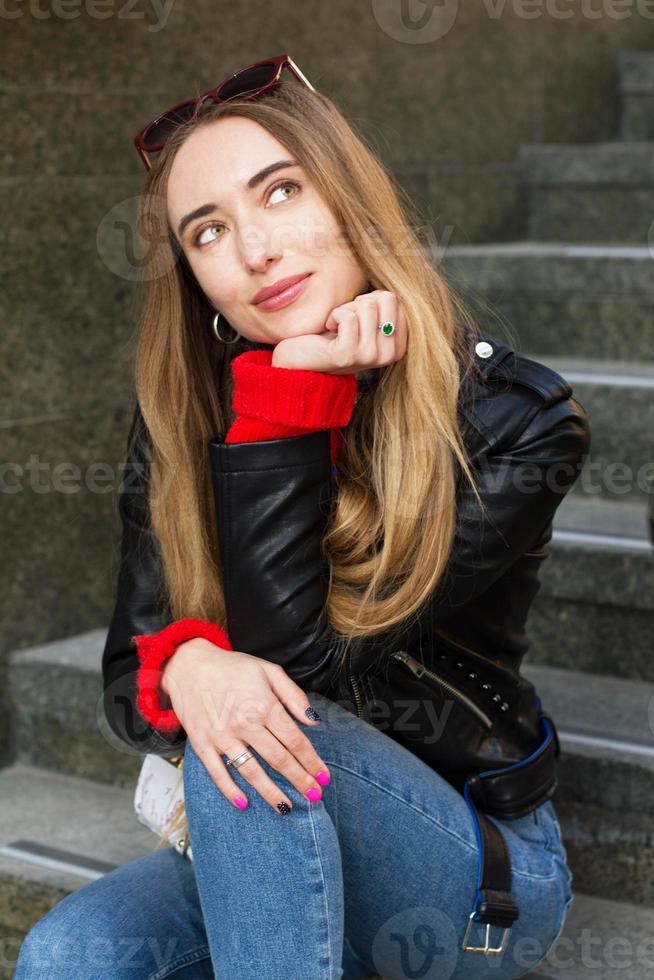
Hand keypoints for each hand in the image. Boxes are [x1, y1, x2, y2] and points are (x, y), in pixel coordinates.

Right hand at [159, 639, 329, 813]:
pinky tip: (244, 804)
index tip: (324, 777)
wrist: (189, 665)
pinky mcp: (202, 743)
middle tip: (315, 796)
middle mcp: (245, 723)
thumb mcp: (268, 670)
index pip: (295, 740)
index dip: (312, 761)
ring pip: (251, 771)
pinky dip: (230, 790)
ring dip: (271, 793)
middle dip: (300, 780)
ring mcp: (223, 736)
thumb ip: (294, 695)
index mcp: (265, 705)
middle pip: (279, 759)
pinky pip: (217, 773)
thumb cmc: (232, 667)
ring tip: (287, 808)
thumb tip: (314, 721)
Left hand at [271, 288, 407, 374]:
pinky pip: (348, 316)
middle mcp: (388, 355)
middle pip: (385, 299)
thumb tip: (390, 293)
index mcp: (397, 347)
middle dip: (360, 302)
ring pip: (367, 305)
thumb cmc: (335, 334)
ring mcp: (369, 356)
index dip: (371, 300)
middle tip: (347, 321)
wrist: (303, 356)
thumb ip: (384, 308)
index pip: (394, 300)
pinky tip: (329, 330)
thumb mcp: (367, 320)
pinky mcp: (348, 355)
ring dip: (346, 309)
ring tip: (337, 327)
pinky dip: (334, 316)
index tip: (359, 319)